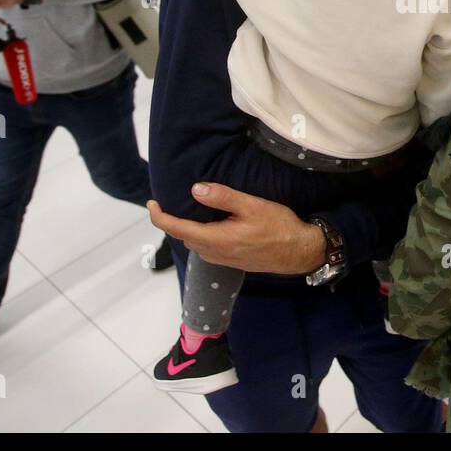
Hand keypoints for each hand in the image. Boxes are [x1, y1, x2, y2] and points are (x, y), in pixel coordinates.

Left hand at [147, 183, 327, 274]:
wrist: (299, 251)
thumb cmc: (278, 226)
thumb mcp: (252, 205)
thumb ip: (223, 197)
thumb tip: (195, 190)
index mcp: (217, 239)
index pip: (178, 229)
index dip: (160, 217)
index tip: (151, 204)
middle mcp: (216, 253)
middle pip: (184, 237)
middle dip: (173, 222)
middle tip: (170, 202)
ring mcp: (224, 260)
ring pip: (196, 244)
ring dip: (187, 230)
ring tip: (188, 211)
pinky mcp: (232, 261)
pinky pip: (207, 249)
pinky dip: (200, 236)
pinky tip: (210, 225)